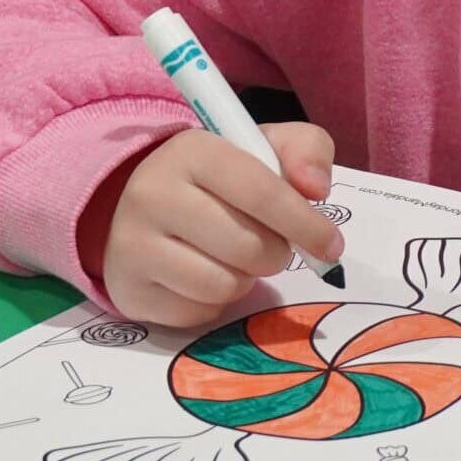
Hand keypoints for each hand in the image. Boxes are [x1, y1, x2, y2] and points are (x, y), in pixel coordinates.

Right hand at [78, 123, 342, 326]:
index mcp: (193, 151)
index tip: (331, 245)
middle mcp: (151, 194)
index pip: (262, 193)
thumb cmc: (221, 177)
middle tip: (272, 245)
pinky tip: (205, 273)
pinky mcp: (128, 289)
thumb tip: (317, 189)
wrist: (145, 205)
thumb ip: (307, 151)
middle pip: (247, 247)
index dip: (306, 224)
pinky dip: (215, 301)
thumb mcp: (265, 148)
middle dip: (276, 253)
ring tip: (234, 256)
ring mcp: (132, 245)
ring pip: (223, 285)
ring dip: (245, 278)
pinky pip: (198, 312)